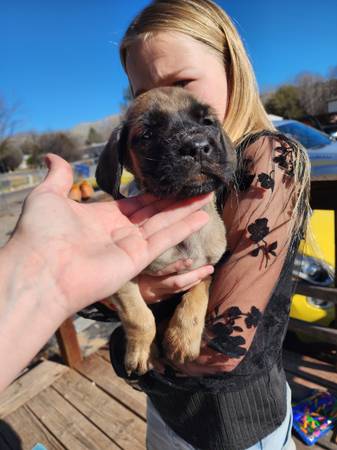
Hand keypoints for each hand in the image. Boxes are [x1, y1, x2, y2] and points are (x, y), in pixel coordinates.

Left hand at [6, 154, 210, 316]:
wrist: (39, 269)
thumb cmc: (40, 233)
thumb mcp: (48, 196)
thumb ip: (59, 177)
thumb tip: (52, 156)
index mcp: (102, 217)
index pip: (136, 203)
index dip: (155, 193)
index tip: (172, 182)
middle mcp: (119, 232)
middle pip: (155, 212)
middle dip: (177, 201)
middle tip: (198, 187)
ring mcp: (129, 246)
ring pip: (165, 224)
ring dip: (186, 211)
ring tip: (206, 196)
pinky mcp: (137, 259)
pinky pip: (165, 239)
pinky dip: (183, 227)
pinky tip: (201, 216)